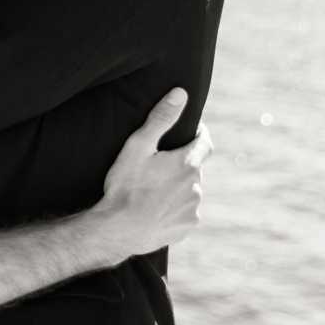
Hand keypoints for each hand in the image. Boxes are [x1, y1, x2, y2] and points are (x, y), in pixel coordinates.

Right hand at [94, 93, 206, 264]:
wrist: (119, 230)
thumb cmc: (126, 185)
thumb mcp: (138, 146)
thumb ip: (162, 118)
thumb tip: (181, 94)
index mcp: (187, 164)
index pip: (205, 143)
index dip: (200, 134)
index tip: (191, 130)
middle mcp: (196, 187)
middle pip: (195, 167)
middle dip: (183, 162)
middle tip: (161, 163)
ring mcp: (192, 210)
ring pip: (191, 190)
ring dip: (180, 185)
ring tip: (157, 187)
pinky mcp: (186, 228)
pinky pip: (186, 211)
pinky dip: (177, 206)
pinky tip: (158, 206)